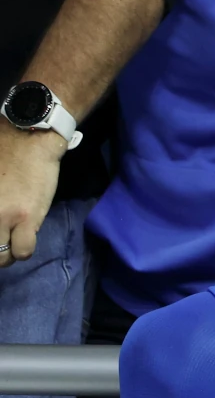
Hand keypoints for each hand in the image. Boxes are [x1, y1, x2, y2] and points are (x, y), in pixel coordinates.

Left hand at [0, 127, 65, 266]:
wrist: (28, 139)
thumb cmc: (1, 157)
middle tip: (2, 241)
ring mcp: (3, 218)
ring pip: (2, 258)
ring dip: (9, 253)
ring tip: (15, 239)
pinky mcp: (26, 217)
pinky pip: (23, 250)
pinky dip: (24, 249)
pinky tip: (27, 236)